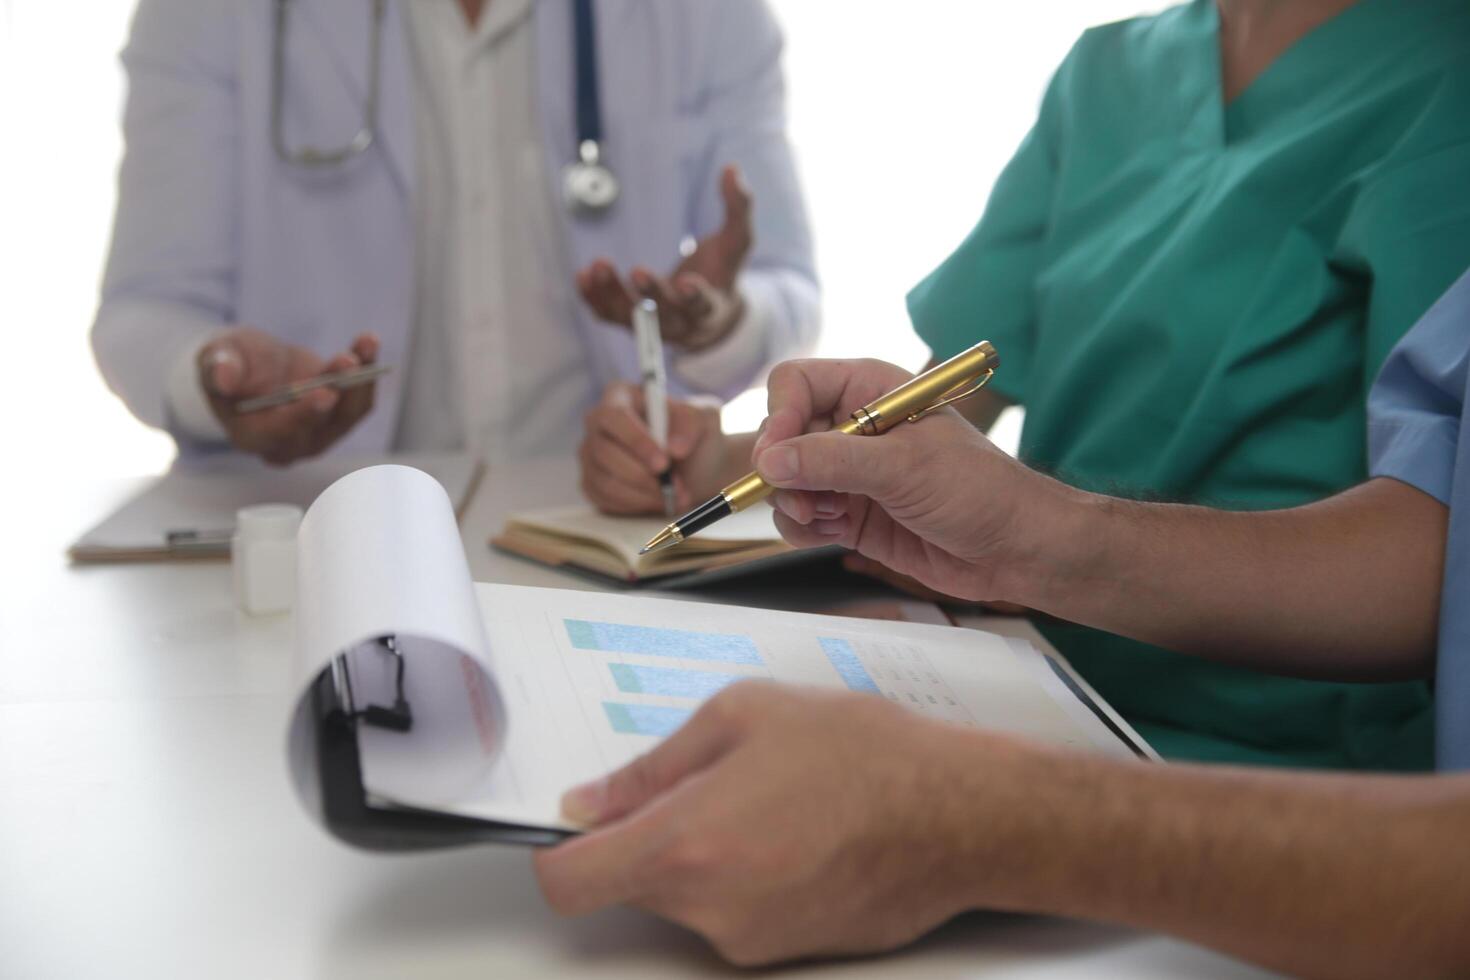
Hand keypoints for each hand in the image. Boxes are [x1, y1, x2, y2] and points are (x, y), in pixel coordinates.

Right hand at [199, 327, 379, 464]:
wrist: (252, 366)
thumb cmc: (230, 364)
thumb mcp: (216, 359)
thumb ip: (218, 369)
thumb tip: (223, 379)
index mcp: (252, 437)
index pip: (281, 434)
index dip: (304, 415)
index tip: (325, 392)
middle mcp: (289, 444)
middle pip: (321, 426)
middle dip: (337, 390)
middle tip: (347, 361)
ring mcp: (318, 434)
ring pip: (348, 414)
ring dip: (360, 379)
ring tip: (365, 344)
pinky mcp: (338, 418)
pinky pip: (359, 399)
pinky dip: (367, 371)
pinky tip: (368, 343)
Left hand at [534, 682, 1037, 965]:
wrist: (960, 814)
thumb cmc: (860, 752)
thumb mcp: (744, 715)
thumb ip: (652, 766)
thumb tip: (588, 802)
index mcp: (684, 846)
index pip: (567, 883)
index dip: (556, 853)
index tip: (575, 824)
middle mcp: (708, 910)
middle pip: (628, 886)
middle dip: (647, 837)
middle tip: (706, 780)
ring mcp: (749, 941)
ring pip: (684, 899)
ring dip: (701, 854)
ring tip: (767, 799)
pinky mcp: (786, 953)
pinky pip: (732, 913)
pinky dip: (743, 876)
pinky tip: (795, 830)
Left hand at [576, 164, 752, 351]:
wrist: (705, 313)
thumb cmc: (719, 272)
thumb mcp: (735, 242)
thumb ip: (738, 208)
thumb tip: (731, 168)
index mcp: (709, 308)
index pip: (703, 306)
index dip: (695, 296)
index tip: (687, 282)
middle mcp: (680, 323)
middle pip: (664, 314)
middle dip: (651, 293)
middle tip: (639, 271)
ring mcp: (652, 325)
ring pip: (629, 317)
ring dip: (611, 294)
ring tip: (598, 265)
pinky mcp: (629, 322)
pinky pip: (607, 315)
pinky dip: (593, 298)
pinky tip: (583, 276)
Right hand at [578, 382, 731, 514]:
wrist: (697, 467)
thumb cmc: (694, 436)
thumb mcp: (703, 420)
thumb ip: (691, 426)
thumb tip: (674, 447)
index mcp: (619, 396)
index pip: (615, 416)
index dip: (636, 441)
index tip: (664, 463)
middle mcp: (597, 425)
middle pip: (604, 452)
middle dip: (642, 475)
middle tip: (673, 487)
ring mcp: (591, 455)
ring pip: (605, 480)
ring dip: (643, 495)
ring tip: (675, 497)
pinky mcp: (593, 484)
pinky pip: (605, 499)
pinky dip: (635, 505)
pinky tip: (659, 503)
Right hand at [750, 358, 1075, 602]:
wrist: (1015, 548)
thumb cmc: (978, 490)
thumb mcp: (903, 467)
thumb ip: (831, 461)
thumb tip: (770, 461)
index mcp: (870, 390)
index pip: (796, 385)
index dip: (780, 417)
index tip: (776, 458)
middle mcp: (854, 427)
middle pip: (783, 436)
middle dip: (783, 470)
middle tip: (804, 501)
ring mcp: (851, 473)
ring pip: (786, 481)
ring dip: (792, 504)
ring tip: (825, 520)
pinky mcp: (852, 514)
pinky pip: (802, 517)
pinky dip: (804, 528)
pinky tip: (832, 534)